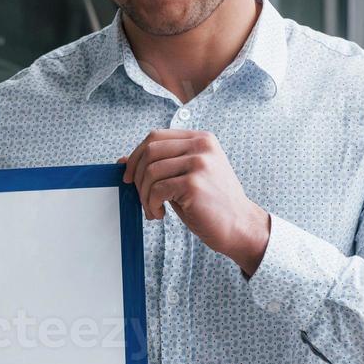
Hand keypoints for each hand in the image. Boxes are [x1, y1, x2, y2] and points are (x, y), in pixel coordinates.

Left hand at [118, 129, 270, 276]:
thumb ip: (161, 164)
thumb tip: (123, 160)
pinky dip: (151, 204)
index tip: (128, 176)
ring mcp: (199, 163)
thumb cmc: (211, 204)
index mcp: (201, 139)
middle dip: (137, 176)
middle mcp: (201, 146)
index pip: (155, 137)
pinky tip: (160, 214)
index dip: (136, 156)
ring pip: (150, 171)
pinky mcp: (194, 183)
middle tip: (140, 196)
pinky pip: (157, 190)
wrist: (240, 226)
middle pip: (150, 151)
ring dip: (144, 195)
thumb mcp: (186, 176)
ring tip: (152, 209)